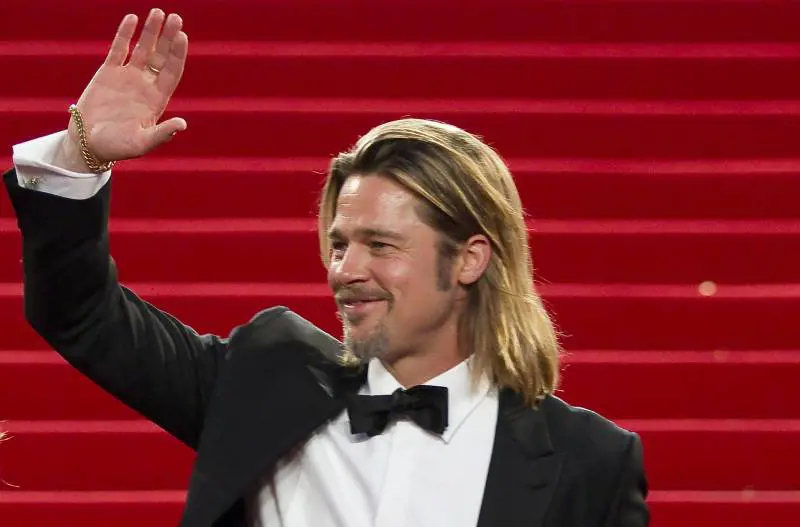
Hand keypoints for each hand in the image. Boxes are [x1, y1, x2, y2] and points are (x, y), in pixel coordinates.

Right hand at [56, 9, 187, 170]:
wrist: (88, 144)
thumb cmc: (117, 147)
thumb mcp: (141, 143)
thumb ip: (162, 134)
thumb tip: (182, 125)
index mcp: (157, 100)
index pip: (172, 72)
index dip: (177, 54)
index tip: (182, 36)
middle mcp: (145, 85)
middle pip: (162, 56)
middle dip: (169, 38)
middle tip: (176, 17)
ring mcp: (128, 77)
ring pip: (143, 49)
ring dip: (151, 31)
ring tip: (158, 12)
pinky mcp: (108, 73)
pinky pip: (119, 49)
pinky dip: (125, 34)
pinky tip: (132, 19)